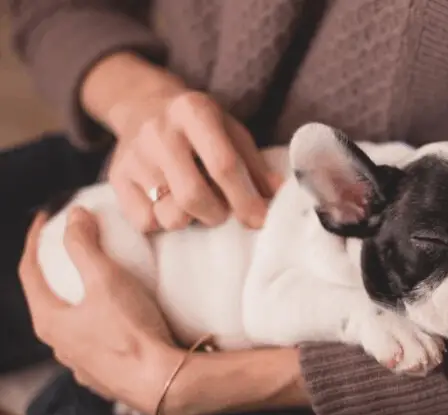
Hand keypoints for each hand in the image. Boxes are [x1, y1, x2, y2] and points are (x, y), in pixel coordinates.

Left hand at [18, 208, 181, 414]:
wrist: (162, 382)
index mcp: (50, 321)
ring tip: (95, 284)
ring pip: (71, 325)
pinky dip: (98, 323)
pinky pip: (94, 342)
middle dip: (55, 272)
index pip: (29, 272)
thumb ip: (85, 246)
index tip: (45, 219)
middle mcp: (59, 346)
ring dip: (77, 301)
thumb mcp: (106, 280)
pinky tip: (116, 320)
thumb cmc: (131, 331)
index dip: (34, 241)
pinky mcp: (105, 376)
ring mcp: (81, 364)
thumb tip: (74, 215)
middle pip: (48, 300)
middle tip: (69, 250)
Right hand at [103, 71, 282, 231]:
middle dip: (216, 214)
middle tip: (221, 212)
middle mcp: (159, 131)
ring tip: (194, 205)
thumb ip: (255, 166)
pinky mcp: (116, 178)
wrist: (142, 106)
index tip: (260, 220)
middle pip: (193, 196)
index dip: (246, 199)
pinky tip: (169, 204)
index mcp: (195, 111)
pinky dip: (163, 222)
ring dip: (190, 220)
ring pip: (169, 214)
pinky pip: (145, 223)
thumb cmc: (199, 127)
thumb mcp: (231, 132)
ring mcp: (134, 156)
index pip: (224, 165)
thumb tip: (278, 198)